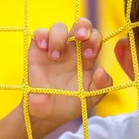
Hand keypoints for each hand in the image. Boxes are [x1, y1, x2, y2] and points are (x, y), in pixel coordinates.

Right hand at [27, 18, 111, 134]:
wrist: (47, 114)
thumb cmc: (71, 103)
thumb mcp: (91, 98)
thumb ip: (102, 86)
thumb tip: (101, 70)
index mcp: (87, 57)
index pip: (95, 38)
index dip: (94, 41)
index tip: (89, 56)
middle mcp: (72, 49)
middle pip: (80, 25)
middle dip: (83, 26)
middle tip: (80, 37)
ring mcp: (55, 48)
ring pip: (59, 27)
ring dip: (59, 36)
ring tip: (55, 56)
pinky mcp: (37, 50)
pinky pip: (39, 33)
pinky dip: (42, 36)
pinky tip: (43, 48)